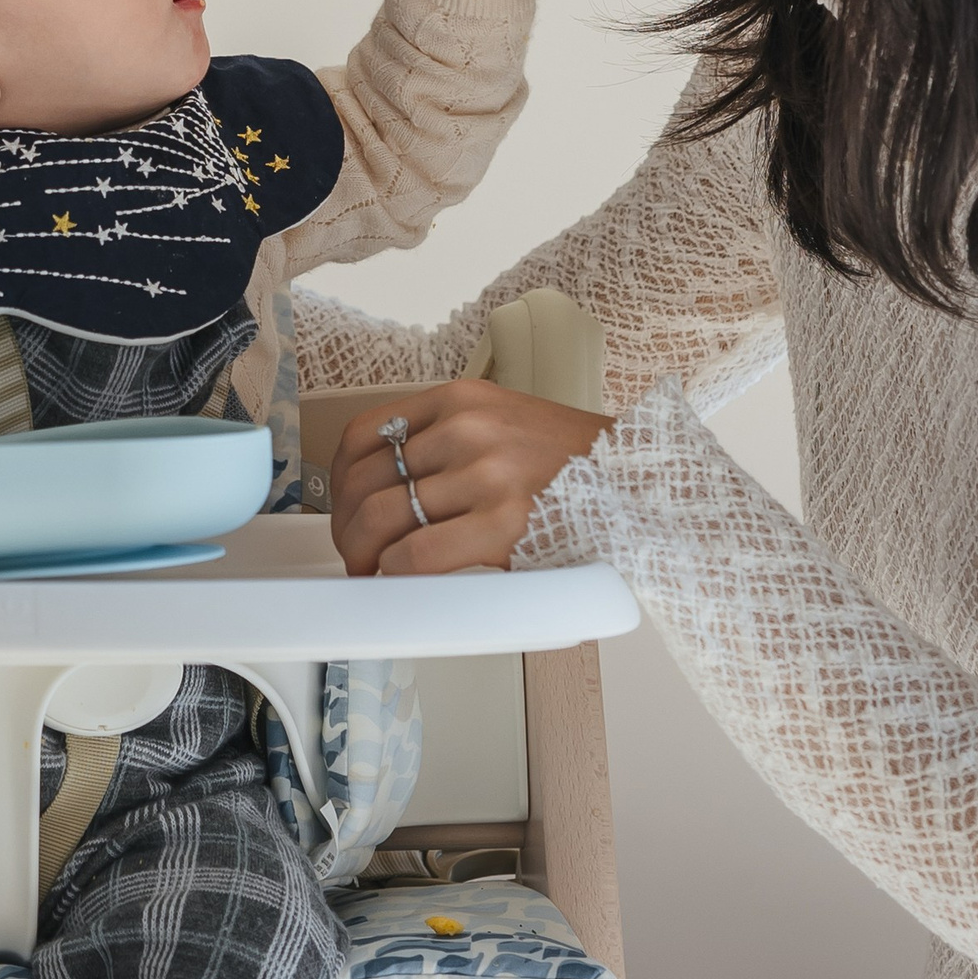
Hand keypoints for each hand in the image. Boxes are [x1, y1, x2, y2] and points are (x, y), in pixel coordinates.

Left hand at [329, 376, 607, 573]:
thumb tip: (384, 486)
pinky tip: (402, 579)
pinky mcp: (505, 523)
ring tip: (373, 572)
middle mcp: (468, 428)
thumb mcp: (502, 422)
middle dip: (347, 528)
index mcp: (462, 399)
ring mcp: (487, 474)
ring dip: (364, 555)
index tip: (344, 509)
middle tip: (355, 554)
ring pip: (383, 518)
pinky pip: (417, 555)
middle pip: (366, 482)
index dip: (339, 484)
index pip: (364, 436)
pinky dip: (396, 573)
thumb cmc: (570, 462)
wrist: (638, 481)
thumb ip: (448, 440)